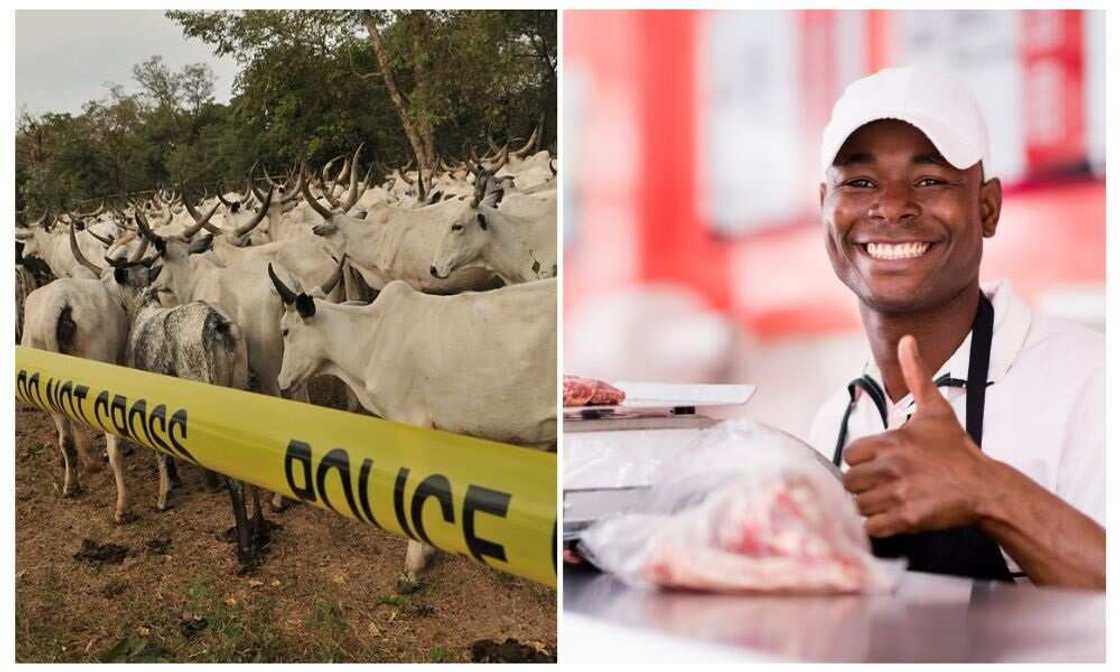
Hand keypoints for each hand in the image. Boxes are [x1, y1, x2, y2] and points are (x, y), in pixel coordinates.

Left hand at [842, 335, 995, 536]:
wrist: (985, 487)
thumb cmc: (956, 450)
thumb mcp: (935, 409)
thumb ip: (916, 375)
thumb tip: (907, 340)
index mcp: (891, 441)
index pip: (850, 456)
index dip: (860, 462)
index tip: (876, 465)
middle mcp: (891, 467)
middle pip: (849, 482)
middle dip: (862, 486)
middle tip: (880, 486)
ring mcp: (899, 494)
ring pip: (858, 505)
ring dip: (869, 506)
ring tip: (887, 501)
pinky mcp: (907, 519)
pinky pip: (872, 527)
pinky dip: (877, 526)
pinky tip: (891, 518)